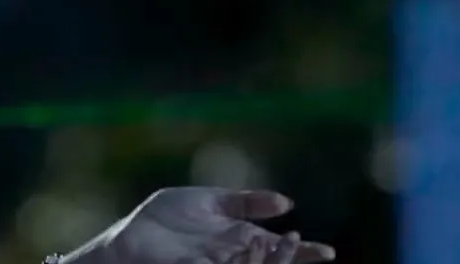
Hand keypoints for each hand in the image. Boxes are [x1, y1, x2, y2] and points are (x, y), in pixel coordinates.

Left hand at [75, 188, 335, 263]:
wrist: (130, 236)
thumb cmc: (165, 219)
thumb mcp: (211, 202)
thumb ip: (247, 202)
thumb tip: (287, 204)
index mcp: (239, 238)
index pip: (278, 249)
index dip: (303, 253)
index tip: (328, 253)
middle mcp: (233, 257)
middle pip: (270, 262)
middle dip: (291, 258)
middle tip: (304, 248)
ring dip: (269, 260)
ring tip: (277, 244)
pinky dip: (243, 263)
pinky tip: (251, 248)